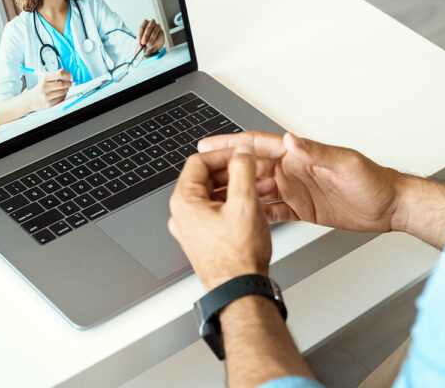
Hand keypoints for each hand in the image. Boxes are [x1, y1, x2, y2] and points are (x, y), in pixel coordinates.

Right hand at [28, 69, 71, 110]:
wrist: (30, 100)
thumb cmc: (40, 89)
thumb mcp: (45, 79)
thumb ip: (55, 76)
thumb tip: (67, 74)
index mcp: (45, 78)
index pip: (59, 74)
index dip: (67, 75)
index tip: (70, 76)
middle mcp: (45, 87)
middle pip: (62, 84)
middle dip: (69, 83)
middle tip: (70, 83)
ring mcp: (46, 96)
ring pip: (63, 92)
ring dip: (66, 90)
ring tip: (66, 88)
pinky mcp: (49, 103)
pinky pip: (61, 99)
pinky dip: (63, 96)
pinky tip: (61, 94)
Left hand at [138, 19, 164, 53]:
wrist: (153, 44)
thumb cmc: (146, 39)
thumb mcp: (141, 40)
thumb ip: (140, 42)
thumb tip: (140, 45)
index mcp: (145, 23)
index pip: (142, 27)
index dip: (140, 34)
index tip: (139, 41)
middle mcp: (151, 23)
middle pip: (148, 28)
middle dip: (145, 36)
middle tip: (143, 42)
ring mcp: (157, 27)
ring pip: (154, 32)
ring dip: (151, 39)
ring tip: (148, 45)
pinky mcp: (161, 32)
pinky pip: (159, 35)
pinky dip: (155, 40)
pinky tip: (153, 44)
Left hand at [168, 149, 271, 290]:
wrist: (240, 290)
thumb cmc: (239, 257)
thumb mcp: (245, 203)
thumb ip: (242, 171)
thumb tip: (241, 154)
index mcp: (185, 202)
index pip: (199, 162)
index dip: (224, 154)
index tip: (242, 155)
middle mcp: (183, 215)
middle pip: (206, 178)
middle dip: (234, 171)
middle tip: (255, 169)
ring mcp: (192, 229)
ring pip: (214, 195)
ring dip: (237, 187)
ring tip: (261, 187)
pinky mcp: (204, 239)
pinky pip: (217, 212)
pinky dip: (234, 203)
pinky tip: (255, 205)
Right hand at [199, 131, 399, 232]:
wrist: (390, 206)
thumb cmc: (374, 182)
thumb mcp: (345, 164)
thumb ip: (316, 152)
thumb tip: (290, 140)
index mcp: (299, 155)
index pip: (259, 146)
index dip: (232, 144)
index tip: (209, 144)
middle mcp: (293, 170)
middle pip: (251, 168)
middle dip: (225, 169)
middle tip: (200, 175)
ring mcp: (295, 189)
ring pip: (256, 189)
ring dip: (235, 191)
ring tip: (211, 197)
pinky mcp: (301, 208)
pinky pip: (271, 210)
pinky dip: (255, 212)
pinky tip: (239, 217)